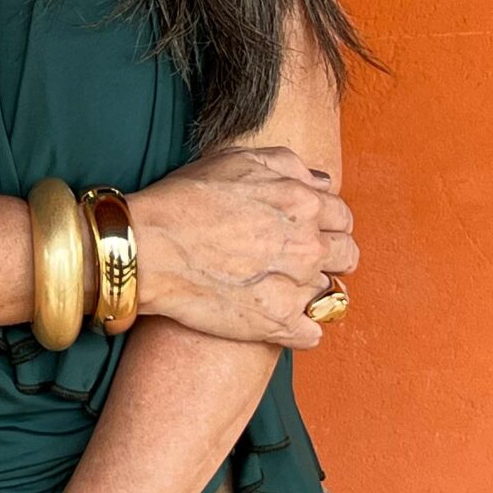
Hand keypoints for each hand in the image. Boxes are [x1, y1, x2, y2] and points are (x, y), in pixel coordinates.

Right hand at [124, 144, 357, 347]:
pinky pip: (313, 333)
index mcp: (302, 203)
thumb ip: (287, 166)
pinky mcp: (277, 324)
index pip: (343, 217)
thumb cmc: (182, 201)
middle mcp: (306, 245)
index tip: (307, 230)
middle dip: (329, 257)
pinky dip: (299, 327)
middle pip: (347, 256)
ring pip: (328, 294)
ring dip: (308, 290)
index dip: (326, 223)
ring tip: (274, 286)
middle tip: (295, 260)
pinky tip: (274, 316)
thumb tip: (321, 183)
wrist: (146, 248)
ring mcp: (295, 287)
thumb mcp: (236, 160)